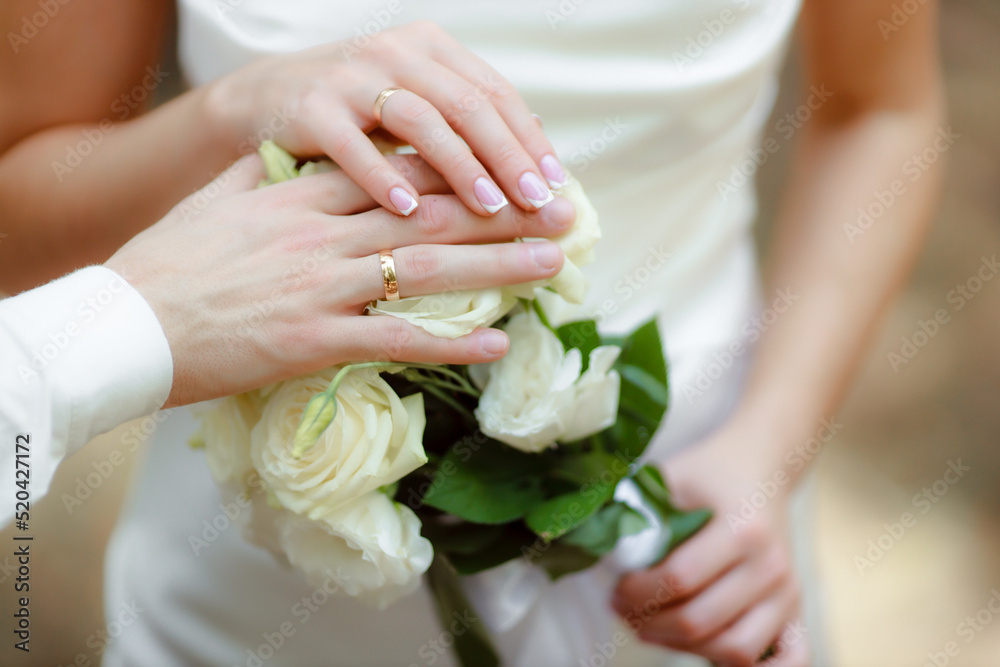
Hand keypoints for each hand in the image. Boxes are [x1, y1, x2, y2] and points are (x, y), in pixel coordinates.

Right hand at [105, 153, 572, 407]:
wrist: (126, 322)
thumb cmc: (167, 264)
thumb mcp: (217, 203)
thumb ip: (262, 176)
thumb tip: (285, 155)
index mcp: (301, 196)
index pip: (397, 172)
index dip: (461, 171)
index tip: (506, 171)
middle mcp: (323, 235)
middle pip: (431, 217)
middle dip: (502, 213)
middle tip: (558, 214)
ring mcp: (321, 287)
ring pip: (427, 272)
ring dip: (497, 267)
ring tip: (550, 263)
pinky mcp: (312, 341)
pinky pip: (394, 339)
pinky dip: (448, 343)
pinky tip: (494, 342)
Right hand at [207, 21, 565, 216]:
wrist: (258, 101)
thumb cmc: (350, 113)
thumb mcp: (410, 101)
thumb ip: (460, 120)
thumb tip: (532, 150)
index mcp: (426, 48)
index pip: (491, 92)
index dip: (527, 138)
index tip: (557, 184)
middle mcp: (392, 54)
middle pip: (465, 105)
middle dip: (507, 157)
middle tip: (538, 203)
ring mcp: (348, 79)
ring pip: (420, 122)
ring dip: (460, 168)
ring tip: (490, 208)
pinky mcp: (309, 111)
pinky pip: (352, 148)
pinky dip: (383, 178)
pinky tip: (410, 211)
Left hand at [613, 424, 810, 665]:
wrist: (762, 465)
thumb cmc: (710, 472)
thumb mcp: (670, 478)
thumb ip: (638, 514)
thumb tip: (601, 555)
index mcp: (742, 530)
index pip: (679, 579)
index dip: (637, 593)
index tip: (613, 590)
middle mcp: (771, 566)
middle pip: (702, 621)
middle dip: (650, 624)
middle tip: (623, 612)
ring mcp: (789, 592)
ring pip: (735, 650)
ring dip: (684, 648)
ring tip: (652, 629)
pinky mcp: (797, 607)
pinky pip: (791, 660)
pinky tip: (713, 653)